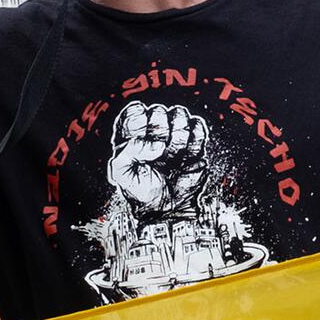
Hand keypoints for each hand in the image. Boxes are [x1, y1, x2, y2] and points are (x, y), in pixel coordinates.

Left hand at [107, 101, 208, 215]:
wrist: (168, 209)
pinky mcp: (193, 141)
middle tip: (158, 153)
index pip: (134, 111)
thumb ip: (129, 151)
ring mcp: (174, 134)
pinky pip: (198, 127)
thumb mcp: (122, 174)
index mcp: (132, 134)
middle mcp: (152, 131)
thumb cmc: (142, 191)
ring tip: (171, 158)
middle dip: (159, 133)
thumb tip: (157, 144)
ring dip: (177, 139)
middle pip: (158, 111)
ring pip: (180, 115)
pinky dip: (193, 142)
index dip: (139, 123)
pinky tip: (186, 156)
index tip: (142, 138)